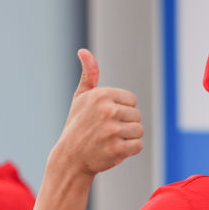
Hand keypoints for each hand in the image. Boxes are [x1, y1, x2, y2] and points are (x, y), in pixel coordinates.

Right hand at [53, 49, 143, 175]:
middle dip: (125, 125)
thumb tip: (83, 51)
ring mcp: (112, 131)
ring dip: (128, 138)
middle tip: (105, 132)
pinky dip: (129, 151)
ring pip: (139, 131)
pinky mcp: (117, 149)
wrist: (69, 159)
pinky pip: (138, 146)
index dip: (121, 110)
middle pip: (136, 115)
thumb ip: (89, 75)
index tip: (105, 117)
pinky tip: (113, 150)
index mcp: (101, 95)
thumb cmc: (77, 126)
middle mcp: (107, 110)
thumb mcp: (80, 98)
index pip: (132, 100)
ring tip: (109, 141)